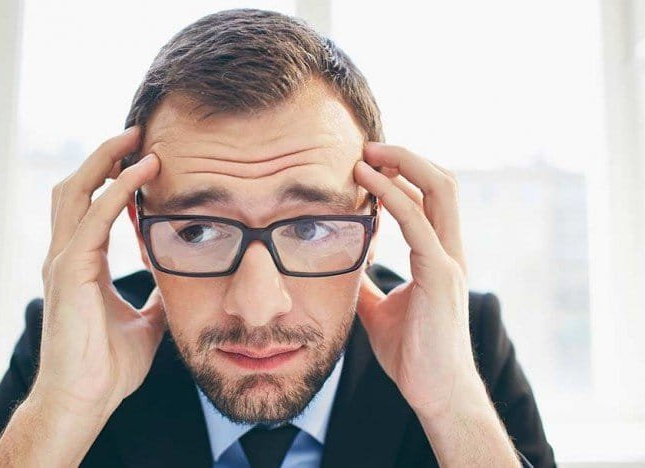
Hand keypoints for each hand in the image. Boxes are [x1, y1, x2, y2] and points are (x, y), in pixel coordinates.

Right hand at [0, 128, 164, 466]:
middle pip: (76, 187)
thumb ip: (156, 297)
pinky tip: (141, 172)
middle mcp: (66, 255)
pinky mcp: (70, 271)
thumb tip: (175, 284)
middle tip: (137, 132)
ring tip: (136, 138)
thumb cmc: (107, 366)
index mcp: (80, 264)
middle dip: (103, 156)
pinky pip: (95, 216)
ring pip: (76, 191)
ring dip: (106, 160)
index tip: (141, 156)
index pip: (90, 205)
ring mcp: (64, 261)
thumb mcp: (144, 322)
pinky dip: (117, 190)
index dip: (110, 176)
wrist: (84, 400)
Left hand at [353, 142, 478, 419]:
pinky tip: (368, 186)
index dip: (405, 171)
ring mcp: (448, 261)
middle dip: (406, 156)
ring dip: (402, 164)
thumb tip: (344, 269)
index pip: (431, 196)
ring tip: (365, 155)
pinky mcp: (440, 276)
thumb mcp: (379, 310)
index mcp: (439, 255)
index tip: (368, 161)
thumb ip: (366, 284)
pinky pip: (419, 223)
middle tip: (367, 146)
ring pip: (438, 190)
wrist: (434, 393)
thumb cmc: (412, 354)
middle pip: (442, 181)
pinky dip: (394, 196)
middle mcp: (449, 250)